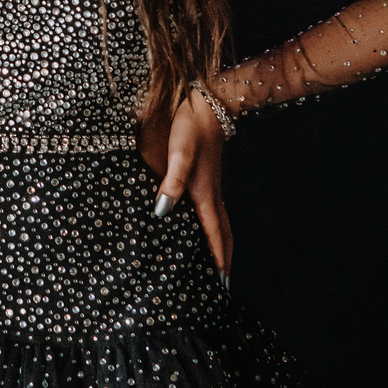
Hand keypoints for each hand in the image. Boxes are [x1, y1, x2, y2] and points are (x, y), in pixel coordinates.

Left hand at [148, 89, 232, 278]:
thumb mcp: (179, 153)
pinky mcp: (207, 178)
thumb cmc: (190, 127)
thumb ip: (172, 182)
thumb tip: (162, 211)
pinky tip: (204, 226)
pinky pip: (215, 210)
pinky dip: (214, 226)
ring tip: (219, 263)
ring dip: (221, 244)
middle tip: (224, 283)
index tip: (222, 283)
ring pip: (220, 222)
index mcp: (205, 194)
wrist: (206, 104)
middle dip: (225, 258)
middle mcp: (211, 194)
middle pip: (223, 233)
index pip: (215, 234)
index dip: (218, 259)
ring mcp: (211, 186)